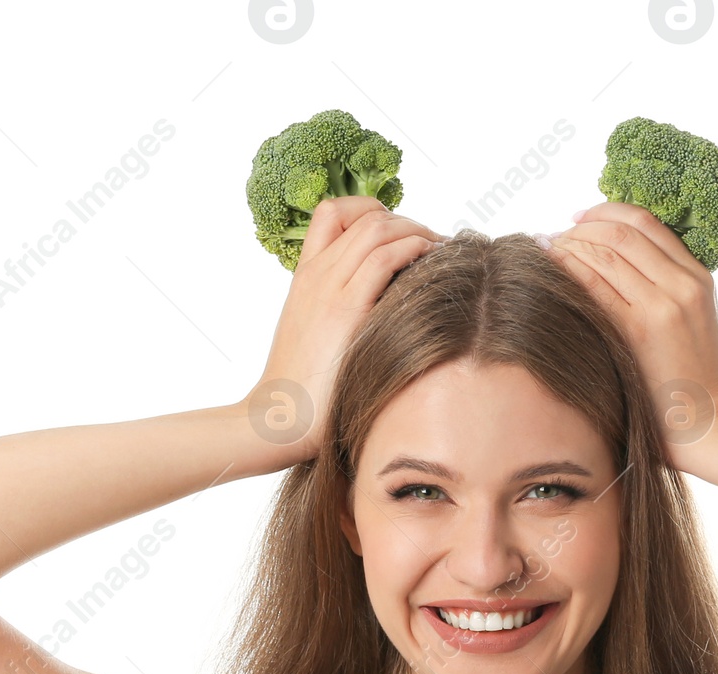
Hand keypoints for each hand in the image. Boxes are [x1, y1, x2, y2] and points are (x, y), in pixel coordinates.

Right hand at [248, 197, 445, 463]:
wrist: (277, 418)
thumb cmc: (304, 390)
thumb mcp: (319, 337)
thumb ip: (344, 314)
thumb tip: (385, 310)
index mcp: (306, 276)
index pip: (333, 213)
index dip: (372, 212)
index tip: (402, 235)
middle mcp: (316, 274)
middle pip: (364, 214)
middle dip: (408, 221)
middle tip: (433, 246)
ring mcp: (328, 288)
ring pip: (377, 227)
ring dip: (418, 231)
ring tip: (440, 253)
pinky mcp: (345, 310)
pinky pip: (385, 258)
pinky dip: (414, 249)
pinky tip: (432, 264)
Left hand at [543, 202, 717, 469]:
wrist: (712, 427)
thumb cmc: (693, 384)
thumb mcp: (691, 323)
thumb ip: (663, 292)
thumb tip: (613, 268)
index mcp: (698, 277)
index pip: (645, 222)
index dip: (604, 213)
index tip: (578, 220)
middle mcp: (682, 284)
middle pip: (620, 231)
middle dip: (579, 229)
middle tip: (552, 239)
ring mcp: (661, 305)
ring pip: (603, 251)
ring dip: (567, 246)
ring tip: (544, 254)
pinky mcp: (638, 329)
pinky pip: (593, 284)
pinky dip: (566, 270)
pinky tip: (547, 274)